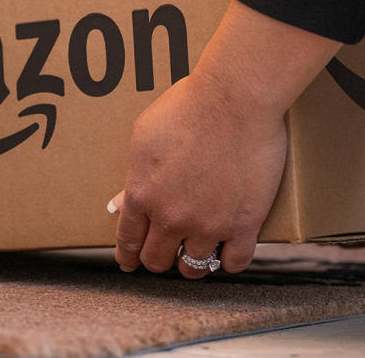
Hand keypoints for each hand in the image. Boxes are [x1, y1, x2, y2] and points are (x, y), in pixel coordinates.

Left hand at [109, 0, 341, 278]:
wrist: (235, 99)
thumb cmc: (188, 106)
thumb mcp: (144, 137)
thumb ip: (133, 176)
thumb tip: (120, 204)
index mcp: (143, 195)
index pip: (128, 240)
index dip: (127, 255)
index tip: (129, 262)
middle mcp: (172, 217)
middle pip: (158, 259)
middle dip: (158, 258)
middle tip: (166, 253)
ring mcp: (209, 224)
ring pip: (194, 267)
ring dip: (193, 263)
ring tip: (198, 254)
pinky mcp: (244, 223)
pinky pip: (235, 262)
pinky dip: (230, 260)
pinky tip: (228, 252)